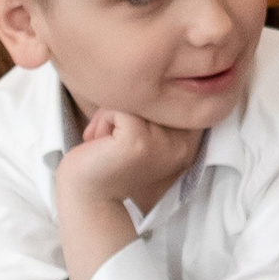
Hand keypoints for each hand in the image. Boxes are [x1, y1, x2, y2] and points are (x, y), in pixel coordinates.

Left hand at [54, 109, 204, 279]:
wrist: (88, 197)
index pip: (167, 96)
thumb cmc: (111, 161)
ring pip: (134, 98)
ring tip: (107, 144)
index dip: (140, 110)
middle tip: (113, 142)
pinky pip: (117, 108)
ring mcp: (162, 142)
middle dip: (124, 111)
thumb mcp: (145, 131)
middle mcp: (184, 142)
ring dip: (110, 117)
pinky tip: (101, 146)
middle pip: (152, 93)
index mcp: (190, 140)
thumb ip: (157, 110)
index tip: (128, 138)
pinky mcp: (139, 141)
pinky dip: (101, 121)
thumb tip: (157, 82)